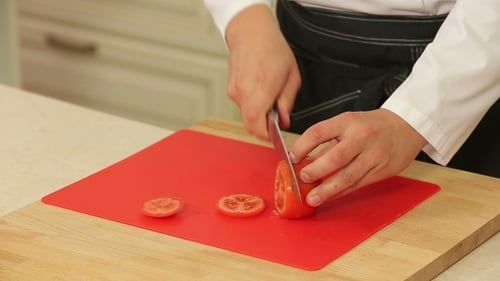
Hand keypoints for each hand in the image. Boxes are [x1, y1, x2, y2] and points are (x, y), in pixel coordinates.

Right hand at [225, 4, 300, 138]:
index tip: (275, 135)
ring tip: (269, 96)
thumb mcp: (291, 76)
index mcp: (261, 88)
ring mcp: (234, 91)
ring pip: (247, 115)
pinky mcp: (230, 90)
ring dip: (259, 113)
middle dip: (263, 126)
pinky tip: (260, 90)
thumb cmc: (272, 48)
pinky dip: (252, 104)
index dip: (266, 135)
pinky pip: (242, 105)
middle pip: (250, 124)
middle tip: (276, 117)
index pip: (257, 125)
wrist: (251, 32)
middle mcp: (244, 92)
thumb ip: (287, 102)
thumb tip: (284, 120)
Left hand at [289, 109, 427, 206]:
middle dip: (316, 171)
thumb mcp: (349, 122)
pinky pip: (358, 184)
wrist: (407, 126)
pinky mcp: (382, 171)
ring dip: (327, 190)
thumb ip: (328, 139)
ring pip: (348, 176)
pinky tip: (331, 196)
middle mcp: (361, 137)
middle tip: (302, 179)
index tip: (292, 157)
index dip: (302, 146)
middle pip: (335, 157)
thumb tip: (304, 159)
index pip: (319, 132)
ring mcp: (374, 155)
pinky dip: (342, 192)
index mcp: (348, 122)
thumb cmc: (372, 125)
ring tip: (312, 198)